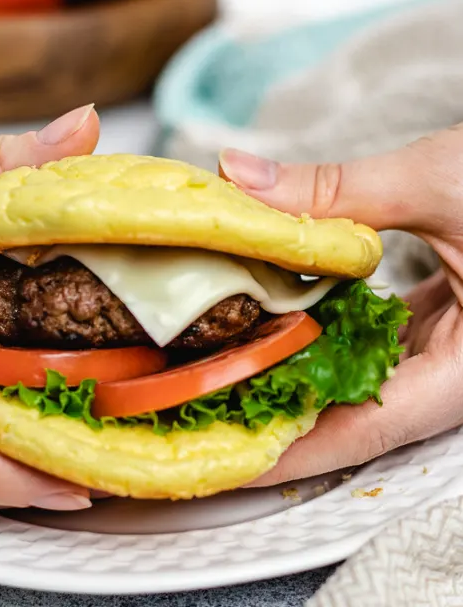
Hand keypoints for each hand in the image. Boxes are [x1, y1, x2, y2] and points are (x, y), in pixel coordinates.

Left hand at [219, 127, 462, 484]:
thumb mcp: (438, 182)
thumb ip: (336, 190)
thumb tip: (241, 179)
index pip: (366, 430)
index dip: (289, 449)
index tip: (223, 456)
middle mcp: (456, 372)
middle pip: (353, 412)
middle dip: (277, 411)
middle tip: (199, 403)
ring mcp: (447, 349)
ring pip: (359, 378)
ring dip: (293, 369)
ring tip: (221, 364)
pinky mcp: (437, 322)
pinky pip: (370, 344)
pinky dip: (321, 333)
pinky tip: (274, 317)